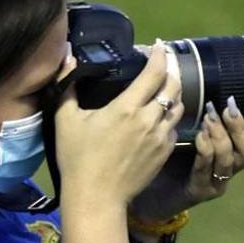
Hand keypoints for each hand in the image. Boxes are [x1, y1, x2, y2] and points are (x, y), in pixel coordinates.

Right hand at [55, 40, 184, 208]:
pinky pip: (174, 127)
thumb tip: (68, 59)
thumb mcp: (65, 120)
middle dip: (172, 69)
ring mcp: (161, 137)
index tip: (159, 45)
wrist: (97, 197)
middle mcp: (149, 119)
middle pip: (174, 85)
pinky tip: (159, 116)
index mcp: (127, 107)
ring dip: (173, 93)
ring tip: (164, 88)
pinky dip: (169, 117)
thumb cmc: (77, 159)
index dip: (160, 55)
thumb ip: (67, 86)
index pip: (154, 72)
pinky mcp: (165, 153)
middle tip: (165, 61)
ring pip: (178, 106)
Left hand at [128, 96, 243, 220]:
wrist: (148, 191)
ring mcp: (215, 182)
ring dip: (221, 136)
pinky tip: (199, 135)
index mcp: (233, 155)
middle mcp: (229, 170)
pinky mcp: (198, 190)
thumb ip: (207, 116)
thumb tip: (208, 85)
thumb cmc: (171, 157)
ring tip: (210, 117)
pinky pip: (206, 170)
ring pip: (230, 161)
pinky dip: (205, 150)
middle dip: (241, 128)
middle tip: (228, 108)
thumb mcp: (192, 132)